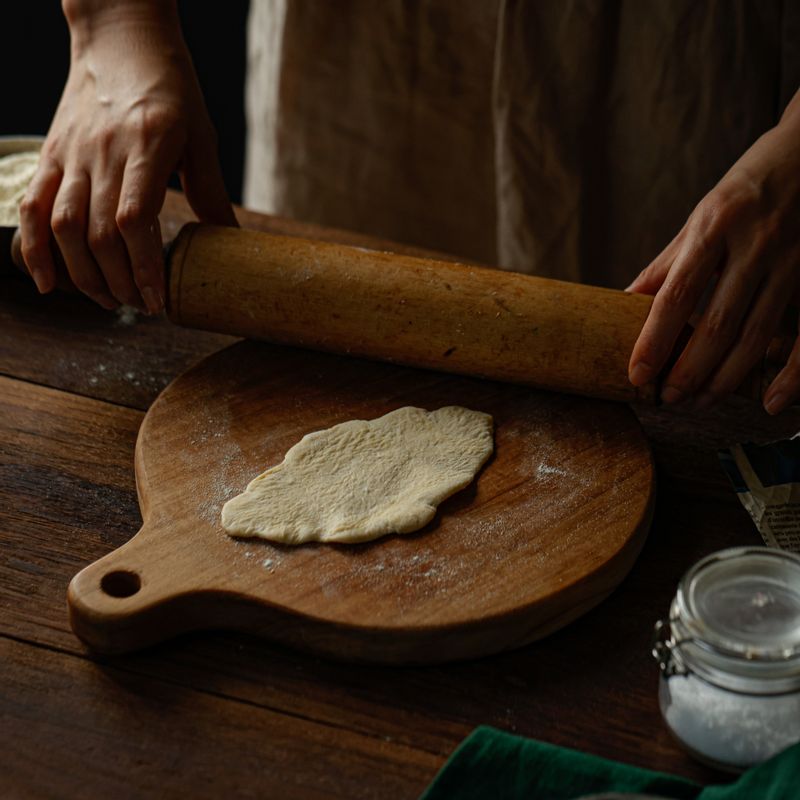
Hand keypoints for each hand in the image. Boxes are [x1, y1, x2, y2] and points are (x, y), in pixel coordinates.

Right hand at [19, 0, 236, 313]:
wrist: (121, 39)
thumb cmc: (171, 88)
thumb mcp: (202, 137)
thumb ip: (212, 192)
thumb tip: (233, 241)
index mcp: (146, 146)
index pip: (133, 219)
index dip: (143, 267)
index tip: (157, 301)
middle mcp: (102, 153)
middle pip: (98, 234)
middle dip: (119, 282)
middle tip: (141, 307)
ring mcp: (71, 155)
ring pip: (63, 227)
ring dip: (84, 275)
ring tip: (109, 301)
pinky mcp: (51, 155)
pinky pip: (31, 207)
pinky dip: (34, 249)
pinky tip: (48, 283)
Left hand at [627, 89, 799, 414]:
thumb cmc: (747, 187)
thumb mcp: (701, 216)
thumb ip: (667, 263)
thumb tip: (624, 301)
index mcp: (714, 226)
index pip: (676, 295)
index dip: (654, 340)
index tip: (637, 375)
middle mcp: (754, 244)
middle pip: (717, 324)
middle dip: (689, 370)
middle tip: (669, 400)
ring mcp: (791, 260)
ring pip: (757, 334)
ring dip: (726, 378)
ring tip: (700, 402)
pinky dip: (793, 374)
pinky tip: (770, 402)